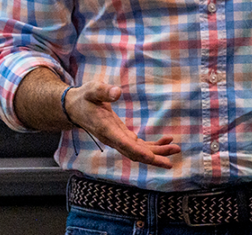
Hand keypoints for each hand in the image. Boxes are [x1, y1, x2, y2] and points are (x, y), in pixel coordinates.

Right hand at [64, 80, 180, 168]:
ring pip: (139, 152)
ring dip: (157, 152)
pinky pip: (139, 145)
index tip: (153, 157)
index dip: (139, 152)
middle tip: (171, 161)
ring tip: (176, 149)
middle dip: (153, 157)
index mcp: (106, 130)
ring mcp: (118, 140)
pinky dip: (152, 145)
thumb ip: (104, 91)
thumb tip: (118, 92)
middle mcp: (113, 139)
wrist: (76, 108)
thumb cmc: (85, 98)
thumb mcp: (92, 90)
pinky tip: (166, 140)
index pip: (125, 145)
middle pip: (135, 154)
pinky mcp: (122, 136)